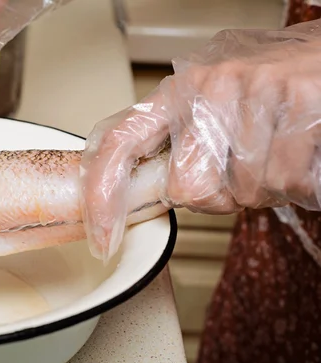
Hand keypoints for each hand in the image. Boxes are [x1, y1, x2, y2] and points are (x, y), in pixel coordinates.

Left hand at [80, 20, 320, 262]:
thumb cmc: (272, 88)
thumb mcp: (212, 109)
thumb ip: (178, 144)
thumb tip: (141, 195)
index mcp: (178, 91)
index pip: (118, 142)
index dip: (103, 195)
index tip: (102, 237)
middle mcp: (208, 85)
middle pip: (188, 189)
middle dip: (219, 196)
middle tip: (243, 168)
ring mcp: (253, 90)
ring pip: (244, 193)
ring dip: (266, 188)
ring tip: (278, 150)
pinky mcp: (299, 101)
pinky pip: (290, 183)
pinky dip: (301, 184)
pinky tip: (301, 150)